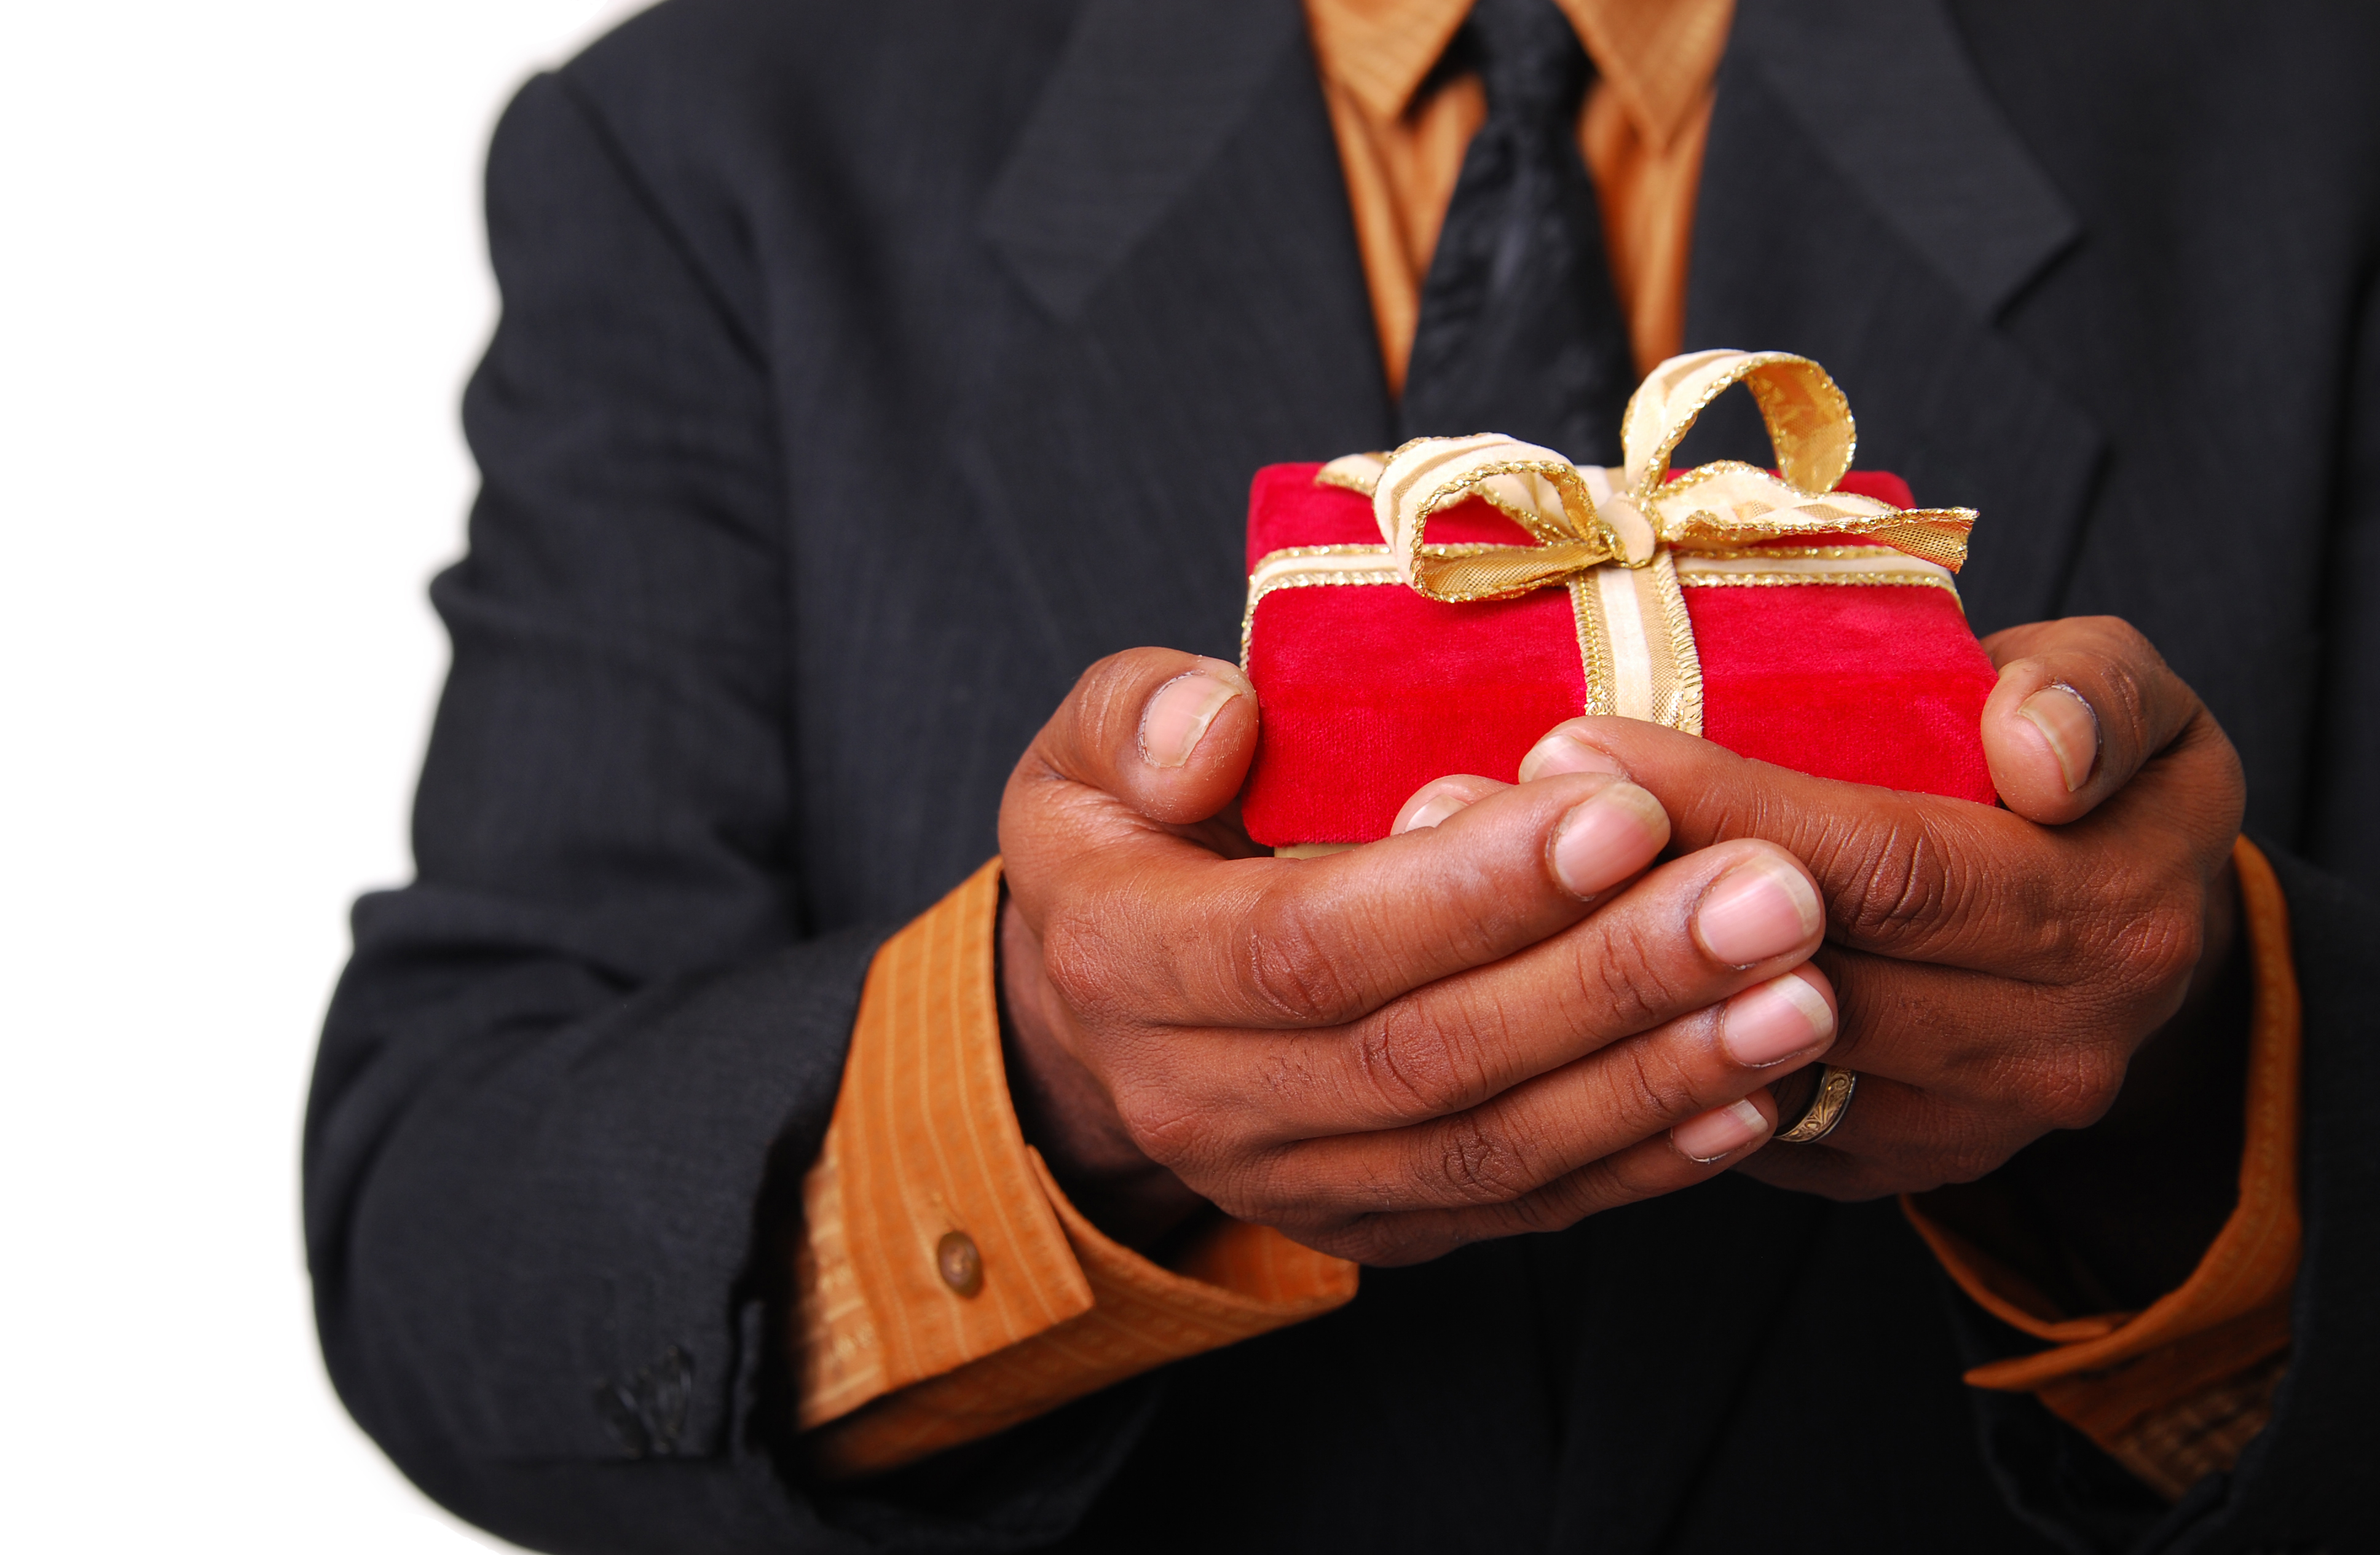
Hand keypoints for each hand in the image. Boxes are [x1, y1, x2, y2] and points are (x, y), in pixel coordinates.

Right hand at [996, 649, 1841, 1263]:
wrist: (1099, 1017)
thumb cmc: (1124, 839)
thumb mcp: (1083, 749)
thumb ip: (1137, 714)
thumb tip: (1224, 725)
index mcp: (1126, 965)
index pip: (1309, 943)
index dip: (1469, 891)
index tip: (1624, 813)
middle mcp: (1202, 1101)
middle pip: (1426, 1057)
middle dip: (1610, 980)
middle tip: (1773, 896)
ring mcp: (1296, 1183)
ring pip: (1491, 1149)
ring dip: (1658, 1076)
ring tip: (1802, 992)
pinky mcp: (1379, 1225)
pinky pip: (1523, 1207)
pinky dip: (1647, 1156)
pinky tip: (1759, 1090)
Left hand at [1517, 616, 2246, 1297]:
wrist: (2130, 947)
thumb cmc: (2095, 787)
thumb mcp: (2133, 704)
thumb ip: (2093, 695)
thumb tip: (2028, 749)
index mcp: (2109, 910)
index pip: (1887, 864)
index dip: (1727, 807)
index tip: (1582, 743)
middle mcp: (2049, 1043)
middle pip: (1800, 966)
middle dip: (1633, 889)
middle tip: (1488, 812)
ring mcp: (1964, 1126)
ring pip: (1753, 1055)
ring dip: (1611, 980)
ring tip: (1476, 892)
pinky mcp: (1885, 1168)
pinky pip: (1740, 1117)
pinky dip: (1638, 1049)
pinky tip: (1536, 975)